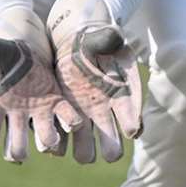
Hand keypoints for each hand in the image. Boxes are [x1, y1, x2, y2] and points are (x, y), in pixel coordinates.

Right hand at [0, 9, 80, 162]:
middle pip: (16, 145)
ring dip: (47, 141)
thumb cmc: (3, 54)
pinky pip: (66, 117)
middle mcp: (17, 117)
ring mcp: (38, 113)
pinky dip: (70, 121)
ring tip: (49, 141)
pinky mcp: (58, 104)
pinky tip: (73, 122)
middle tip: (20, 153)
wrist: (25, 52)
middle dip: (18, 151)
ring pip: (43, 138)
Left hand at [47, 0, 141, 163]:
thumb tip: (115, 36)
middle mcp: (104, 113)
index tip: (130, 128)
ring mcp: (84, 118)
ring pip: (86, 149)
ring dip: (82, 150)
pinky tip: (54, 142)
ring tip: (77, 148)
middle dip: (109, 148)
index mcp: (121, 96)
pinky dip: (58, 144)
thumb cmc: (95, 43)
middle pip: (111, 144)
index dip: (132, 124)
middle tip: (106, 150)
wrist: (75, 46)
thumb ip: (108, 39)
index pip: (132, 117)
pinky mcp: (62, 118)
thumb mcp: (104, 37)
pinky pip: (61, 141)